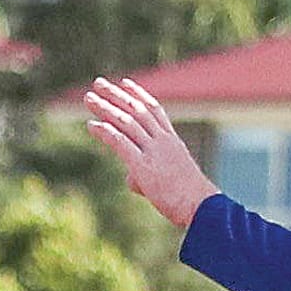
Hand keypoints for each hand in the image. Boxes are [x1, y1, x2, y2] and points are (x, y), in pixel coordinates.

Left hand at [85, 78, 217, 231]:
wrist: (202, 208)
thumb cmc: (190, 200)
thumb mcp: (169, 181)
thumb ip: (146, 175)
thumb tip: (131, 179)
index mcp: (172, 142)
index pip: (154, 111)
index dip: (138, 95)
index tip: (124, 83)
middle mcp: (163, 141)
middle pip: (137, 110)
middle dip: (116, 94)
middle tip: (98, 82)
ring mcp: (154, 152)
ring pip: (127, 122)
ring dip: (105, 108)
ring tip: (88, 98)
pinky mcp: (144, 166)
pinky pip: (121, 142)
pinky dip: (105, 132)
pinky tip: (91, 125)